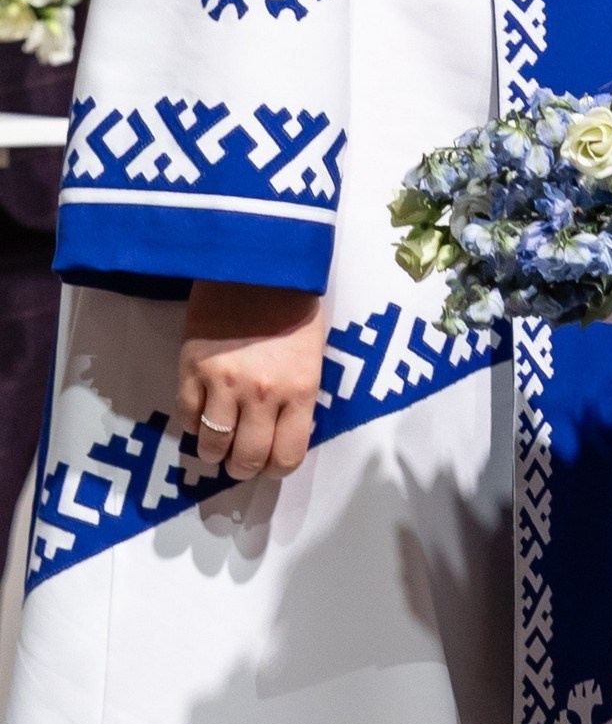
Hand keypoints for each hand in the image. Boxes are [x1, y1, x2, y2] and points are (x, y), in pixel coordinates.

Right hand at [177, 281, 330, 483]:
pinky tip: (204, 412)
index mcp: (301, 389)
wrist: (256, 257)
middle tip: (242, 455)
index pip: (287, 457)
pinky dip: (194, 423)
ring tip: (221, 437)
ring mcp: (223, 384)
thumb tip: (284, 431)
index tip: (271, 458)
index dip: (276, 466)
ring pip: (212, 447)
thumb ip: (299, 395)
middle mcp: (262, 394)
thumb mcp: (312, 351)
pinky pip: (187, 418)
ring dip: (215, 450)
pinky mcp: (191, 369)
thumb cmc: (293, 302)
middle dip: (244, 466)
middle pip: (247, 460)